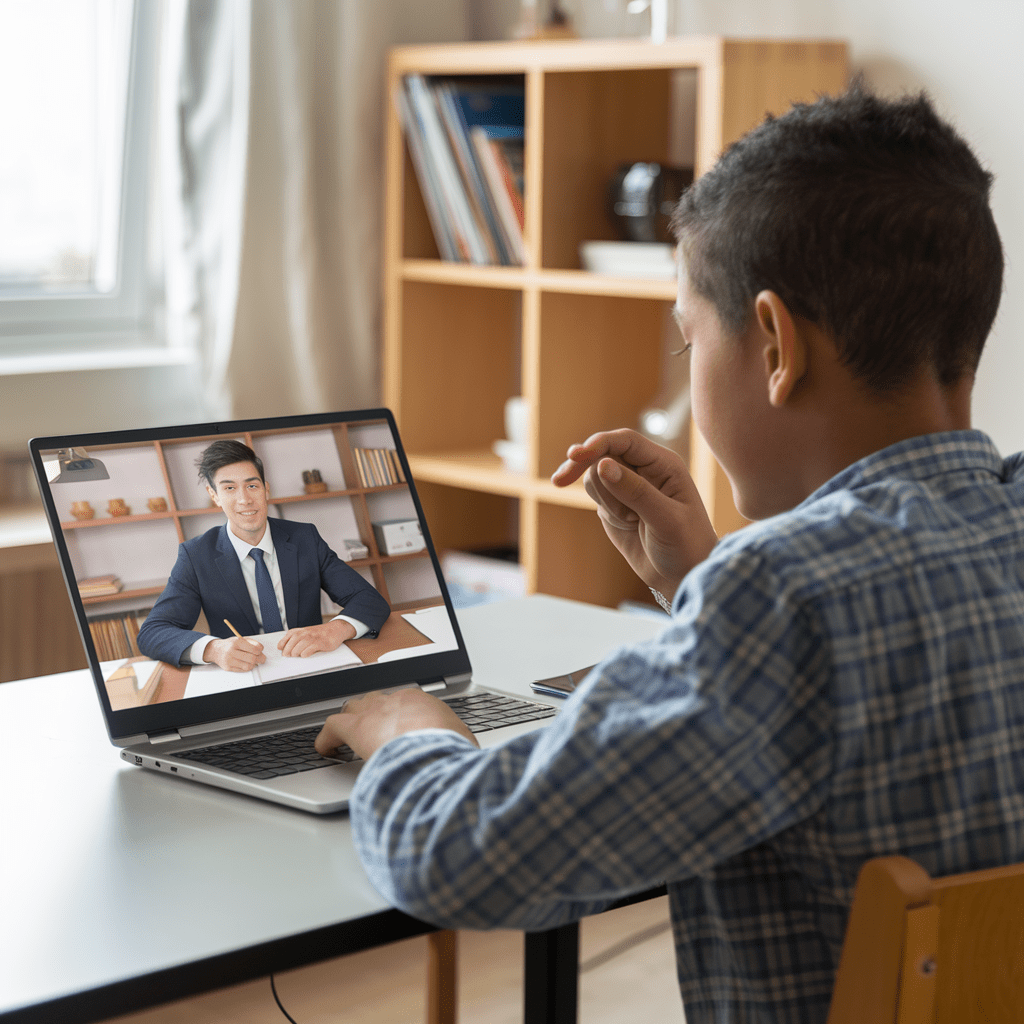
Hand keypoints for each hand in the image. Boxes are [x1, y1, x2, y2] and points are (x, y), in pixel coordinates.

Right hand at [204, 635, 265, 671]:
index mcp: (237, 642)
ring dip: (254, 664)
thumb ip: (252, 642)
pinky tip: (248, 663)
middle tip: (262, 659)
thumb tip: (261, 649)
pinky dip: (248, 667)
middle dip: (260, 659)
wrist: (216, 650)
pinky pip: (242, 670)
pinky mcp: (228, 667)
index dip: (261, 650)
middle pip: (252, 658)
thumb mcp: (240, 639)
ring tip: (254, 661)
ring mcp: (229, 660)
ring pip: (248, 666)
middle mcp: (232, 651)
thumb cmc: (230, 644)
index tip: (261, 651)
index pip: (255, 648)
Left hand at [278, 619, 355, 657]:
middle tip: (287, 655)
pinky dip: (306, 653)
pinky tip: (305, 655)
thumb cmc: (320, 633)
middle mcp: (306, 633)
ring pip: (300, 646)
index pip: (288, 636)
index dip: (283, 643)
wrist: (336, 629)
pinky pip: (310, 649)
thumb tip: (284, 648)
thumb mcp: (307, 632)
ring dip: (296, 652)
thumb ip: (297, 638)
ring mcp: (313, 637)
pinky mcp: (320, 643)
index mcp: (302, 630)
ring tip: (296, 655)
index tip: (280, 649)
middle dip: (288, 650)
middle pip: (293, 641)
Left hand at [315, 689, 478, 761]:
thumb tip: (461, 758)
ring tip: (346, 737)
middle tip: (373, 731)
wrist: (437, 749)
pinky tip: (325, 750)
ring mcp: (375, 712)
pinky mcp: (356, 728)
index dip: (398, 720)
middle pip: (378, 701)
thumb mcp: (461, 743)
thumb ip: (455, 745)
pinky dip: (327, 738)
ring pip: (355, 707)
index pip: (404, 706)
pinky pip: (333, 726)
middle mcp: (397, 702)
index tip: (400, 732)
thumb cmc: (453, 749)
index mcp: (422, 704)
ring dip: (351, 721)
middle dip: (373, 714)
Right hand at [551, 428, 717, 594]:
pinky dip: (605, 510)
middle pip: (602, 454)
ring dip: (604, 499)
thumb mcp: (666, 519)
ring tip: (631, 521)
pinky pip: (595, 495)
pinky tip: (626, 525)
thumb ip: (636, 491)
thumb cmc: (685, 545)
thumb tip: (602, 465)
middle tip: (560, 481)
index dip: (598, 444)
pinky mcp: (615, 502)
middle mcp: (644, 468)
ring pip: (594, 475)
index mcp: (663, 463)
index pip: (624, 441)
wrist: (680, 574)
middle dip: (591, 473)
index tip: (574, 455)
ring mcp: (628, 485)